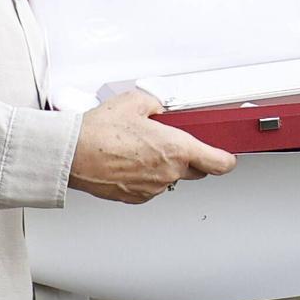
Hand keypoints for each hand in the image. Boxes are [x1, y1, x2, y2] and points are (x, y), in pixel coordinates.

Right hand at [69, 90, 235, 203]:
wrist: (72, 155)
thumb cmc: (100, 132)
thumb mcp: (135, 101)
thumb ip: (157, 104)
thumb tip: (160, 107)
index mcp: (177, 149)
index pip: (219, 163)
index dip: (226, 158)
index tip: (227, 155)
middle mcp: (168, 172)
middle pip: (196, 170)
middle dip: (190, 156)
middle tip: (172, 141)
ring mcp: (152, 188)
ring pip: (171, 177)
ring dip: (164, 165)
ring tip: (140, 148)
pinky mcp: (135, 197)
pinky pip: (151, 186)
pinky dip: (146, 175)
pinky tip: (129, 160)